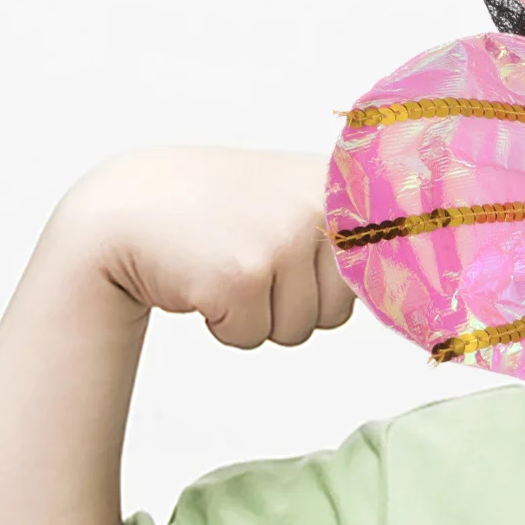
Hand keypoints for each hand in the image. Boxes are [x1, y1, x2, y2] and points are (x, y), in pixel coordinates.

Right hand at [52, 148, 354, 348]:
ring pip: (298, 330)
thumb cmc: (215, 214)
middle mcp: (316, 207)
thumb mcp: (291, 199)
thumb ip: (345, 232)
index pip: (379, 269)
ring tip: (225, 266)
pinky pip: (253, 338)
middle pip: (338, 311)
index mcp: (336, 186)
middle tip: (250, 262)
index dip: (344, 285)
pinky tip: (201, 280)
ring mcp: (281, 239)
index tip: (311, 271)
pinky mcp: (242, 276)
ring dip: (259, 317)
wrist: (123, 209)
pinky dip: (225, 326)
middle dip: (294, 306)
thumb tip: (400, 281)